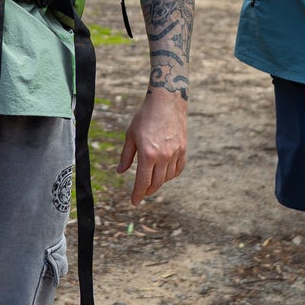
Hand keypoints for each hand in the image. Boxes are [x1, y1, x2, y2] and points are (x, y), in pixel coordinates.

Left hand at [119, 88, 187, 204]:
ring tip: (151, 181)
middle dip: (147, 191)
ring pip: (168, 178)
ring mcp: (175, 153)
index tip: (134, 202)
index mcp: (147, 154)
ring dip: (159, 183)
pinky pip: (178, 169)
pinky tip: (165, 174)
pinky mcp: (183, 149)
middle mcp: (163, 156)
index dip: (137, 194)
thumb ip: (126, 156)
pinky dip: (171, 175)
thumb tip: (121, 172)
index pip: (142, 182)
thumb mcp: (130, 135)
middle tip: (141, 193)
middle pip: (156, 183)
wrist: (166, 101)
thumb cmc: (145, 116)